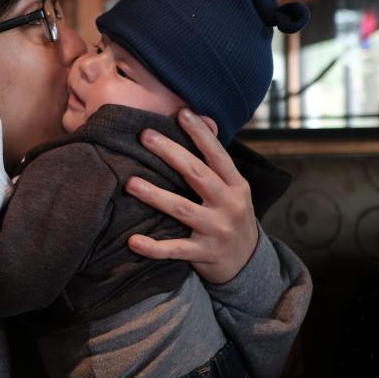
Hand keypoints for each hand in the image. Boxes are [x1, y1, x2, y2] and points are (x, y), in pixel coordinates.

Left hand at [125, 108, 257, 284]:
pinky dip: (154, 247)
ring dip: (155, 196)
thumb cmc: (231, 217)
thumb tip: (204, 121)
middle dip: (170, 153)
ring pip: (182, 210)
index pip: (218, 155)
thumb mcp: (234, 190)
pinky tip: (133, 241)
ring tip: (130, 183)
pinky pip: (175, 250)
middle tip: (145, 136)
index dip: (201, 134)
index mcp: (237, 186)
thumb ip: (217, 164)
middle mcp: (229, 205)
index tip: (182, 113)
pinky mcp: (204, 254)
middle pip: (197, 175)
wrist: (248, 263)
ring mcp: (217, 231)